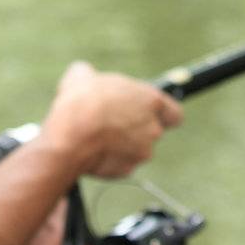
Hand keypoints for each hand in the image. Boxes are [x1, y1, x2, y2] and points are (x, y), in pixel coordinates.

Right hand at [42, 61, 183, 178]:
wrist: (70, 137)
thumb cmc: (81, 103)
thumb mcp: (82, 76)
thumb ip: (91, 75)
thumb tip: (83, 74)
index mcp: (151, 101)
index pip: (174, 113)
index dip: (162, 114)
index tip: (149, 114)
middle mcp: (153, 128)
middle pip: (152, 131)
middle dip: (135, 130)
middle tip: (112, 124)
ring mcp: (142, 152)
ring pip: (136, 149)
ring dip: (121, 146)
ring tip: (96, 138)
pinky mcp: (127, 170)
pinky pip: (120, 165)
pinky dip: (109, 160)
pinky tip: (92, 152)